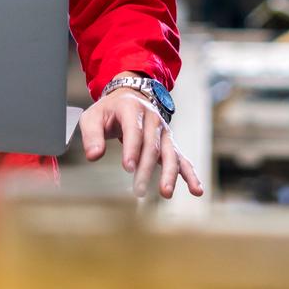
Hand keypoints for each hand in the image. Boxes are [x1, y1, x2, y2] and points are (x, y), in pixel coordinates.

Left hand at [78, 89, 203, 199]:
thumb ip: (91, 135)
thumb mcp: (93, 116)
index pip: (134, 130)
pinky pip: (181, 158)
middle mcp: (152, 119)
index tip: (128, 167)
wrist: (130, 97)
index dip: (132, 149)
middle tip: (138, 190)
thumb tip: (94, 155)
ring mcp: (163, 132)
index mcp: (132, 109)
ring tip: (166, 192)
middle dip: (146, 169)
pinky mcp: (170, 143)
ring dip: (169, 174)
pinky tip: (196, 189)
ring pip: (169, 153)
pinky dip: (190, 174)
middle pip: (152, 146)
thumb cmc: (109, 110)